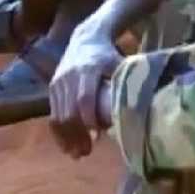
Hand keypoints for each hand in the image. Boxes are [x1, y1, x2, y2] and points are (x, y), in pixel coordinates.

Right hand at [49, 21, 121, 158]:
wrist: (86, 39)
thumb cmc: (110, 56)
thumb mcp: (121, 64)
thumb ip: (128, 84)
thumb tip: (143, 109)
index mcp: (89, 68)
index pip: (85, 97)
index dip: (89, 118)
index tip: (97, 136)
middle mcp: (69, 75)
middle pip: (69, 110)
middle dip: (77, 133)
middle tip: (87, 152)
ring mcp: (58, 82)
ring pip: (58, 115)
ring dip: (67, 137)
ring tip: (78, 154)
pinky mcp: (52, 88)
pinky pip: (52, 115)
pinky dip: (59, 133)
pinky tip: (67, 147)